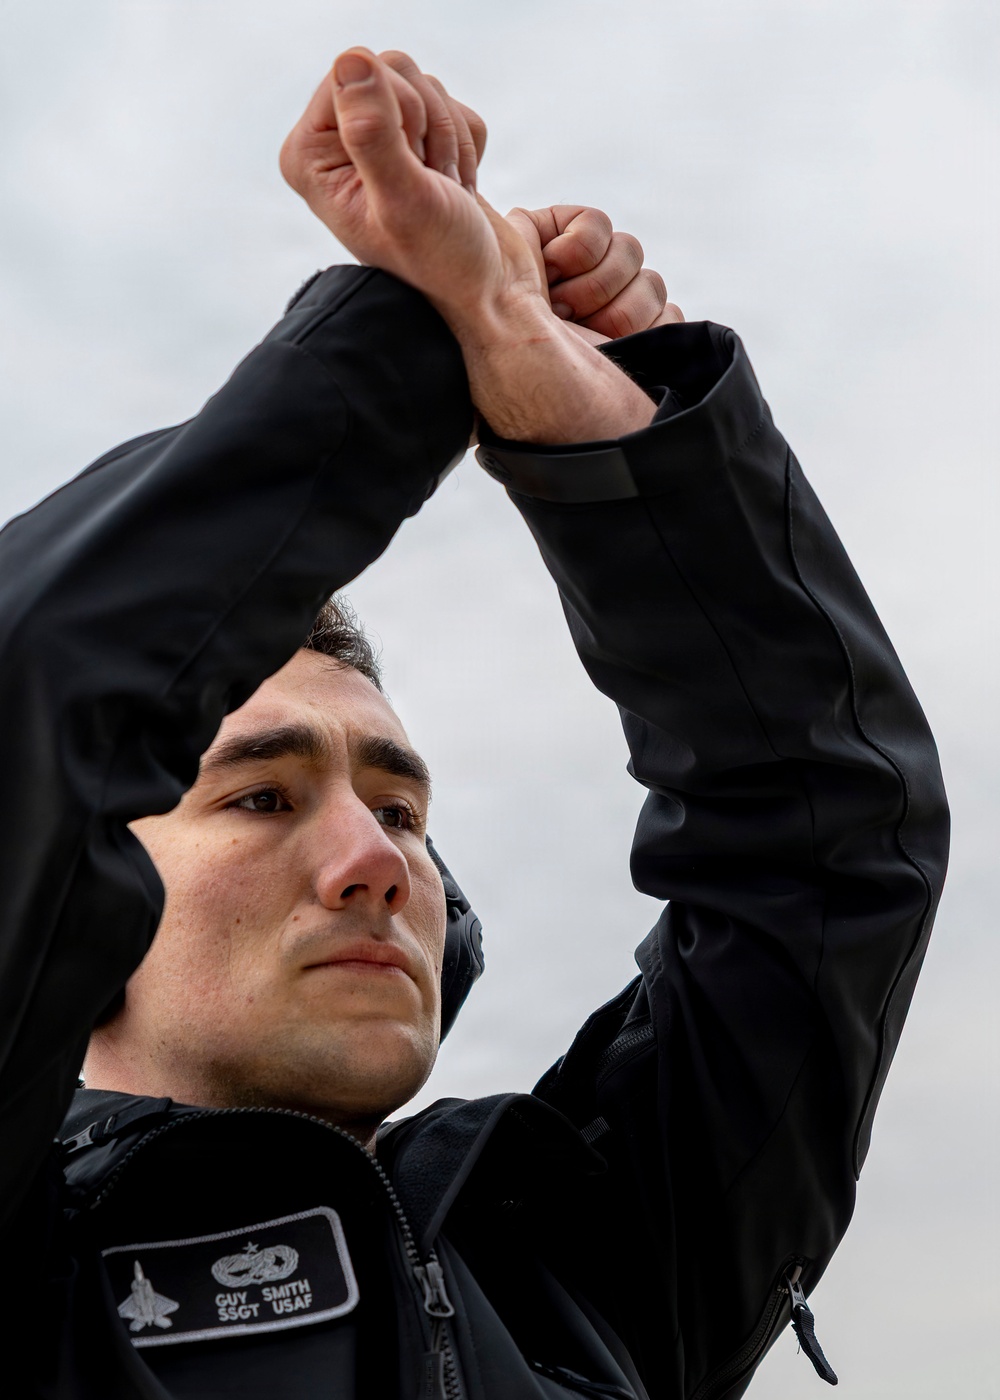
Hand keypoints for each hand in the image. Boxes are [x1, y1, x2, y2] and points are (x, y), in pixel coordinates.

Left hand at [282, 49, 656, 444]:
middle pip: (390, 69)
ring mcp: (378, 144)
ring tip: (446, 191)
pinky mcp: (417, 146)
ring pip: (425, 84)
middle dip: (428, 124)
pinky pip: (451, 105)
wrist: (490, 294)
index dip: (398, 112)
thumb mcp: (405, 201)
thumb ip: (373, 133)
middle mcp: (335, 147)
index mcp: (310, 157)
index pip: (353, 71)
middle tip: (434, 183)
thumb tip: (351, 61)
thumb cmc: (445, 263)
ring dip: (451, 138)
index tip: (412, 169)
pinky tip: (459, 188)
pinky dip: (468, 145)